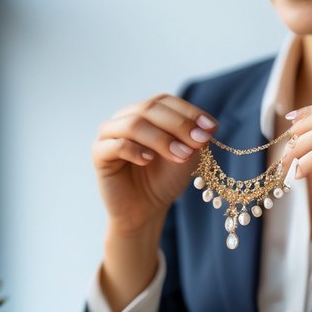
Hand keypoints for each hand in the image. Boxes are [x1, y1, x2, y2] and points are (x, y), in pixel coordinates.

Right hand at [92, 94, 216, 238]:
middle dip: (179, 124)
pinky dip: (135, 150)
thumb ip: (192, 139)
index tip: (211, 128)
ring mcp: (109, 134)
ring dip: (161, 138)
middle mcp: (125, 118)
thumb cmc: (164, 179)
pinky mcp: (99, 154)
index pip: (165, 101)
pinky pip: (116, 144)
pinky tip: (148, 160)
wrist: (145, 210)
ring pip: (133, 124)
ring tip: (181, 155)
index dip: (189, 112)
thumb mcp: (185, 156)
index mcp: (145, 113)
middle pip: (150, 108)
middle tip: (199, 142)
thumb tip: (206, 127)